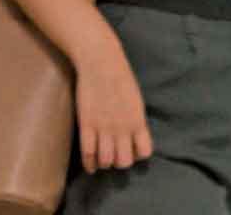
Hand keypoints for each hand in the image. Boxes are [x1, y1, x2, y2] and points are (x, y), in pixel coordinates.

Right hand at [73, 42, 152, 172]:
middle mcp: (123, 128)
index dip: (138, 154)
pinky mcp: (87, 125)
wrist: (101, 63)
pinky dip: (89, 164)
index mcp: (138, 120)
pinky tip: (91, 166)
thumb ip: (136, 119)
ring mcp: (104, 128)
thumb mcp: (136, 100)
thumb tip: (135, 136)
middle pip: (124, 162)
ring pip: (106, 161)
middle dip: (120, 162)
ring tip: (103, 159)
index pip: (144, 152)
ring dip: (105, 163)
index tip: (132, 150)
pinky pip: (88, 153)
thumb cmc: (121, 77)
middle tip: (115, 156)